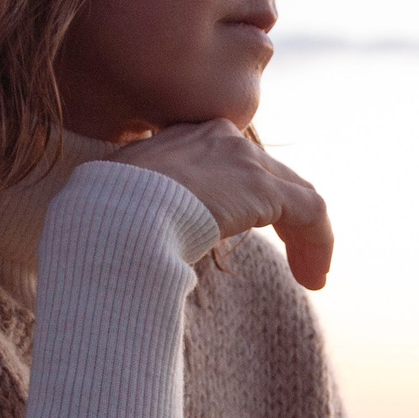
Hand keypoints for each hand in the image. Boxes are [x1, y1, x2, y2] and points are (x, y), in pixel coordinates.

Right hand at [111, 120, 332, 289]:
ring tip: (310, 277)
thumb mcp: (122, 202)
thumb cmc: (100, 220)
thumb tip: (144, 238)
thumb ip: (146, 206)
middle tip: (294, 260)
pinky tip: (313, 279)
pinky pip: (310, 212)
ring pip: (296, 195)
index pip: (234, 162)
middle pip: (271, 176)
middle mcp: (218, 138)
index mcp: (184, 138)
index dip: (247, 199)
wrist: (110, 218)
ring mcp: (243, 159)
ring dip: (306, 238)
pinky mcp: (263, 188)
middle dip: (285, 219)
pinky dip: (318, 244)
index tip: (239, 235)